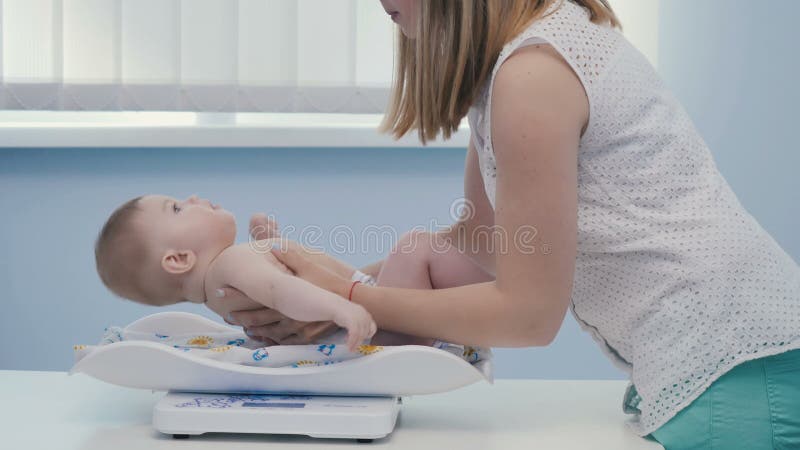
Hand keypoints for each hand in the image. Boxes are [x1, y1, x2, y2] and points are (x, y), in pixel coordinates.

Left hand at [218, 216, 336, 344]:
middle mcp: (289, 316)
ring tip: (241, 325)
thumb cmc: (332, 277)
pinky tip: (264, 336)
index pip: (253, 297)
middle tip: (224, 313)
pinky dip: (272, 339)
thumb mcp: (308, 258)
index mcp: (285, 296)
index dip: (234, 295)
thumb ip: (282, 244)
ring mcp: (299, 329)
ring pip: (270, 332)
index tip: (218, 292)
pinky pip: (285, 341)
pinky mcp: (310, 335)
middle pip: (258, 318)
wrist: (360, 300)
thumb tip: (260, 226)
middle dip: (241, 315)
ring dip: (254, 329)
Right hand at [333, 303, 377, 351]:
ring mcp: (359, 318)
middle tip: (354, 348)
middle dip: (359, 341)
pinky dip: (351, 341)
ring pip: (360, 335)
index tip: (362, 339)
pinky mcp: (352, 321)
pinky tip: (348, 344)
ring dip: (355, 343)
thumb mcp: (354, 317)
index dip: (368, 335)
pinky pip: (354, 334)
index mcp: (366, 314)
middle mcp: (364, 316)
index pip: (372, 327)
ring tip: (350, 348)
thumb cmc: (342, 312)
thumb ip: (359, 324)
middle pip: (365, 332)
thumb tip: (361, 336)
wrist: (333, 306)